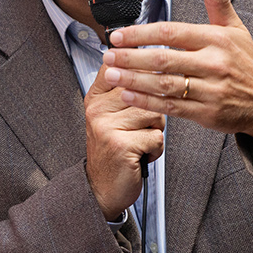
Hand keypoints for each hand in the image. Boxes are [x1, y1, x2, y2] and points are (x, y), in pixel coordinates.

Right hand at [84, 57, 165, 220]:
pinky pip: (156, 136)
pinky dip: (155, 149)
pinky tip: (140, 154)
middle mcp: (98, 110)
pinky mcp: (121, 145)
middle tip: (141, 126)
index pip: (119, 67)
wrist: (101, 189)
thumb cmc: (113, 151)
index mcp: (96, 98)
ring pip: (155, 114)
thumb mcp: (111, 117)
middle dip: (153, 111)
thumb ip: (124, 92)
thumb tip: (149, 63)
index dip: (138, 68)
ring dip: (155, 131)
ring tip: (140, 141)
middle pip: (146, 91)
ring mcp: (107, 127)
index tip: (145, 72)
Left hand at [100, 0, 252, 145]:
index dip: (141, 34)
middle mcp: (214, 63)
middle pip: (164, 59)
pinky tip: (127, 95)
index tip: (117, 36)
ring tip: (110, 76)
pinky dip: (147, 102)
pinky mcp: (208, 113)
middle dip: (130, 58)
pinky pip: (171, 107)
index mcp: (217, 39)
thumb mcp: (235, 27)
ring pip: (164, 84)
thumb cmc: (245, 61)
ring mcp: (211, 90)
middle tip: (107, 57)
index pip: (171, 32)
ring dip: (133, 80)